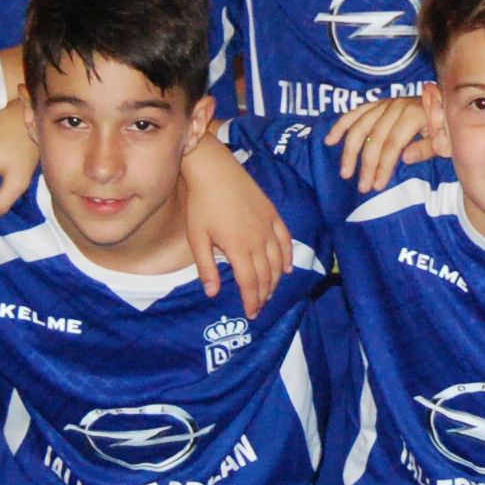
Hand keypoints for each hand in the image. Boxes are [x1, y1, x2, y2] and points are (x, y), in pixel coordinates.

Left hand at [179, 140, 290, 315]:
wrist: (215, 170)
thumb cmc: (201, 204)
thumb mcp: (197, 238)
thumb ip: (207, 267)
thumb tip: (213, 293)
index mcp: (238, 248)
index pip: (250, 283)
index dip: (252, 301)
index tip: (251, 314)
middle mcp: (258, 240)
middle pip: (267, 275)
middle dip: (264, 295)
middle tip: (259, 307)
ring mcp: (268, 226)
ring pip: (279, 261)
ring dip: (276, 280)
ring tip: (270, 292)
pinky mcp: (273, 214)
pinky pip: (286, 240)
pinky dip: (288, 257)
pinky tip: (287, 268)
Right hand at [330, 87, 436, 191]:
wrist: (446, 104)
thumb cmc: (445, 128)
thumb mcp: (445, 141)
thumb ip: (428, 148)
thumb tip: (405, 158)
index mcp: (414, 114)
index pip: (393, 144)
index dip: (383, 166)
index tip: (377, 186)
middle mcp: (396, 106)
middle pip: (374, 138)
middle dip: (367, 165)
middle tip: (362, 187)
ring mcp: (385, 104)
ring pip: (360, 126)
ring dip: (350, 151)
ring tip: (345, 172)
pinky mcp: (377, 104)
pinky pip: (355, 113)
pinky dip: (341, 126)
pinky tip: (330, 140)